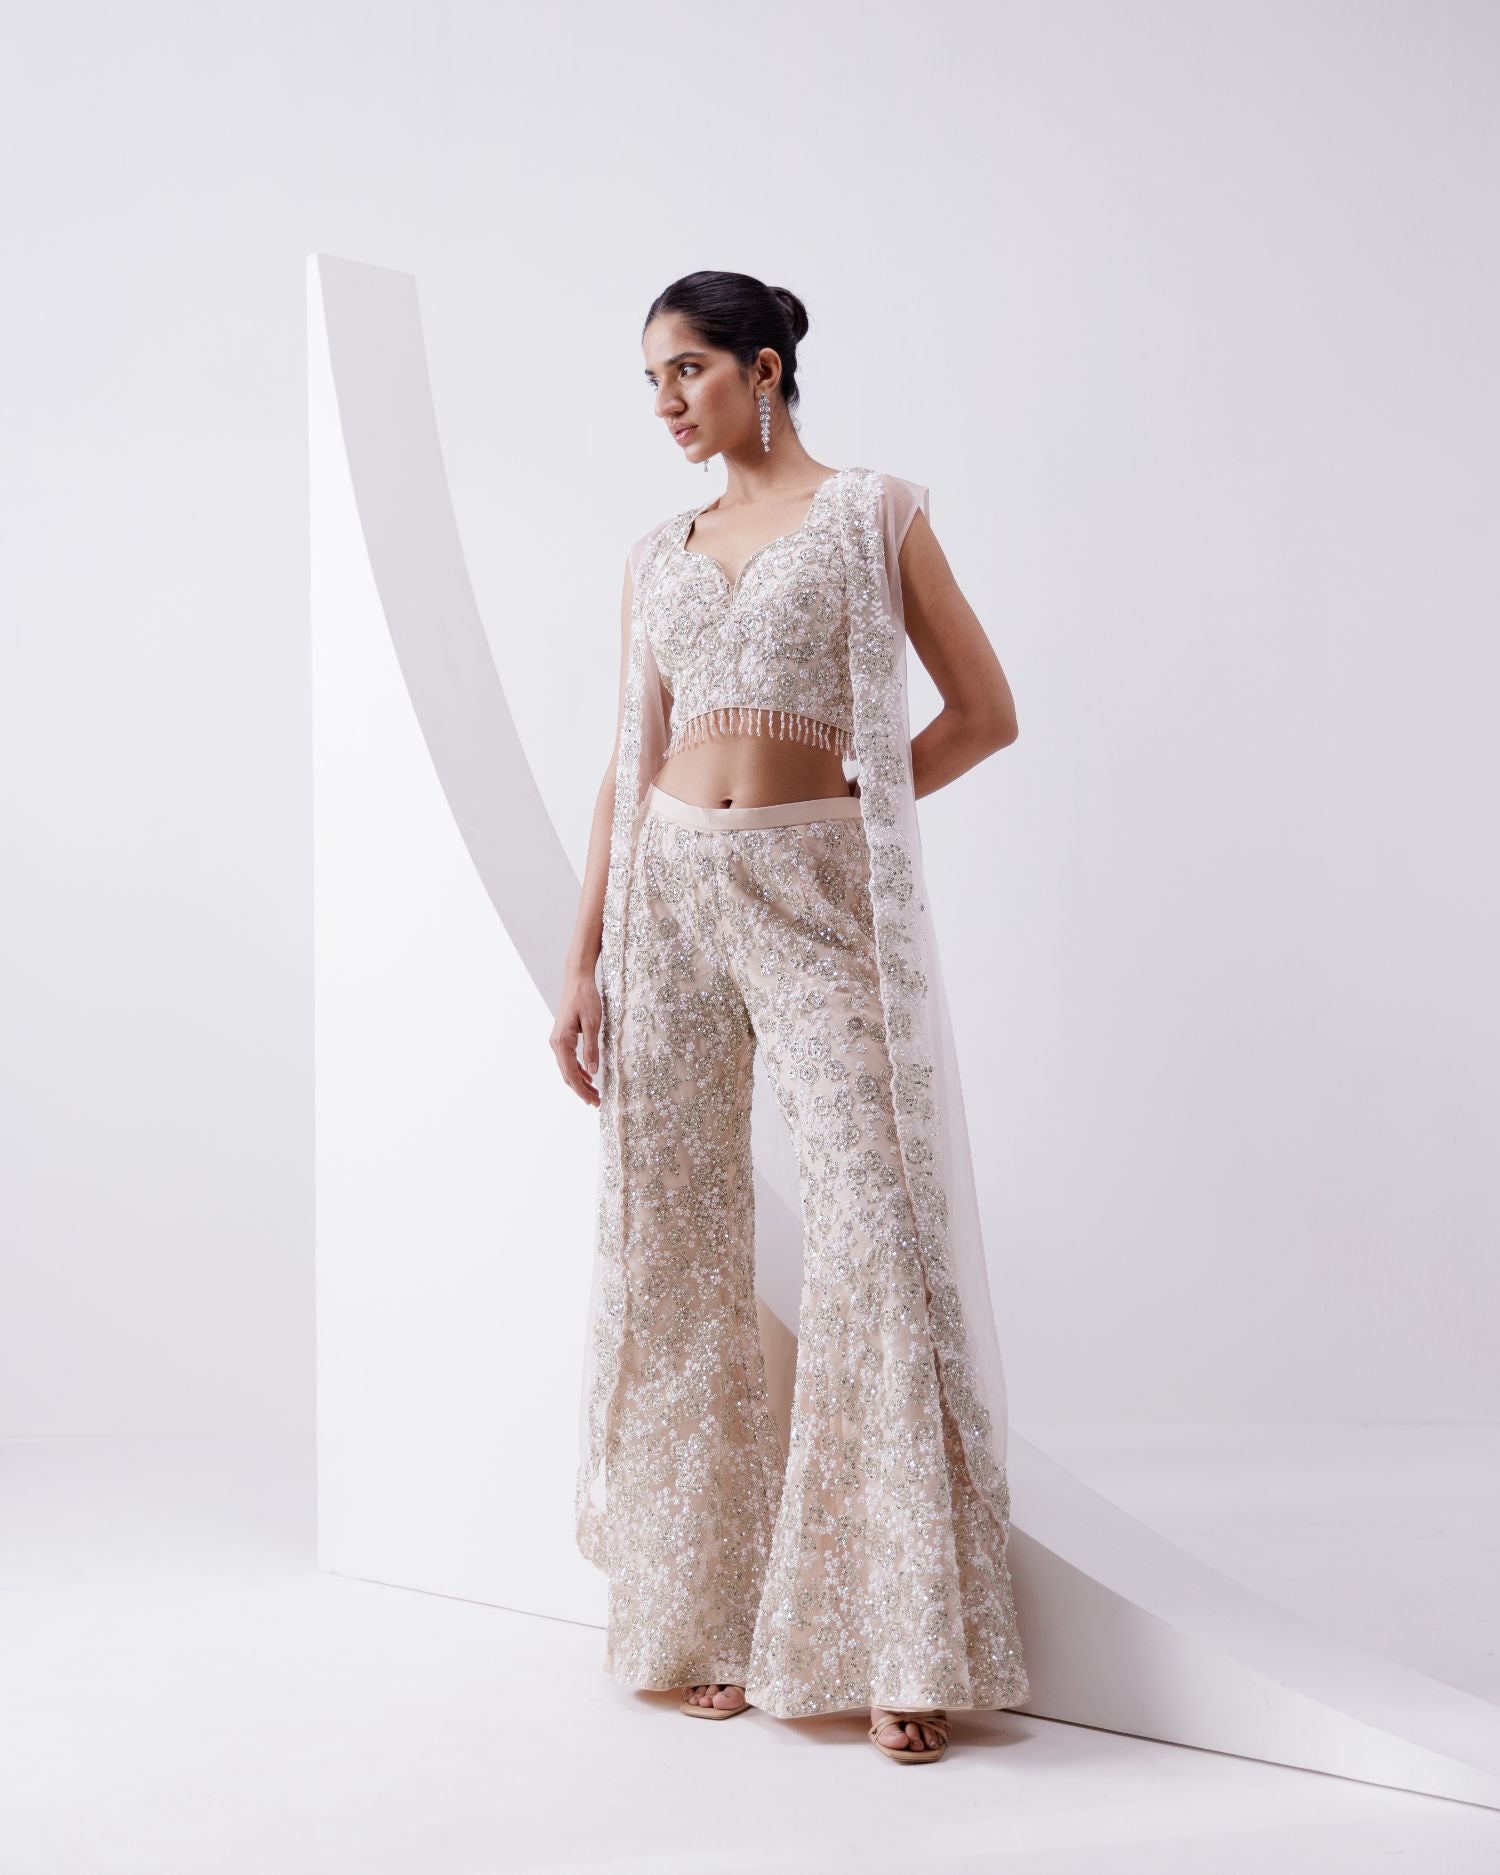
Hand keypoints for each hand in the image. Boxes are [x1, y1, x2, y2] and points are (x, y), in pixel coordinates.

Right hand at [550, 968, 602, 1106]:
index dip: (582, 1090)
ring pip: (567, 1069)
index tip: (594, 1102)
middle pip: (567, 1075)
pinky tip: (588, 1077)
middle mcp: (555, 1043)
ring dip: (580, 1082)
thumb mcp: (594, 1023)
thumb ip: (592, 1048)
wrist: (577, 980)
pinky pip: (567, 1060)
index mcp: (562, 1042)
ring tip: (595, 1094)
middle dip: (581, 1090)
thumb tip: (593, 1072)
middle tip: (597, 1103)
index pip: (571, 1074)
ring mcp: (557, 1041)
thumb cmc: (586, 999)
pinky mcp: (561, 1038)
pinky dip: (577, 1071)